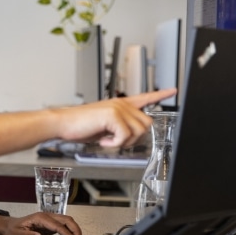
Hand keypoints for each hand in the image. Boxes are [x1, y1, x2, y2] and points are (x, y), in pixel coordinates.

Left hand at [0, 212, 81, 234]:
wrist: (9, 226)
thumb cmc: (12, 230)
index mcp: (39, 218)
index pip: (58, 225)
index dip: (68, 233)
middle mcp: (46, 216)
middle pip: (66, 219)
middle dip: (75, 230)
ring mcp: (49, 220)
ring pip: (67, 221)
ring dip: (75, 230)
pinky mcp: (50, 225)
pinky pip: (64, 226)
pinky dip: (70, 232)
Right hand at [54, 88, 176, 147]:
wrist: (62, 124)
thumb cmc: (79, 125)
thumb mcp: (104, 126)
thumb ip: (120, 126)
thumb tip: (131, 136)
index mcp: (120, 104)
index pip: (145, 97)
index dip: (161, 94)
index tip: (173, 90)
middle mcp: (121, 104)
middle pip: (146, 124)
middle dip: (135, 138)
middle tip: (117, 140)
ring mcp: (118, 108)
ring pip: (138, 131)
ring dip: (124, 142)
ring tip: (108, 139)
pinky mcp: (112, 116)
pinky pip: (125, 136)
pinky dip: (115, 144)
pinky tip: (104, 140)